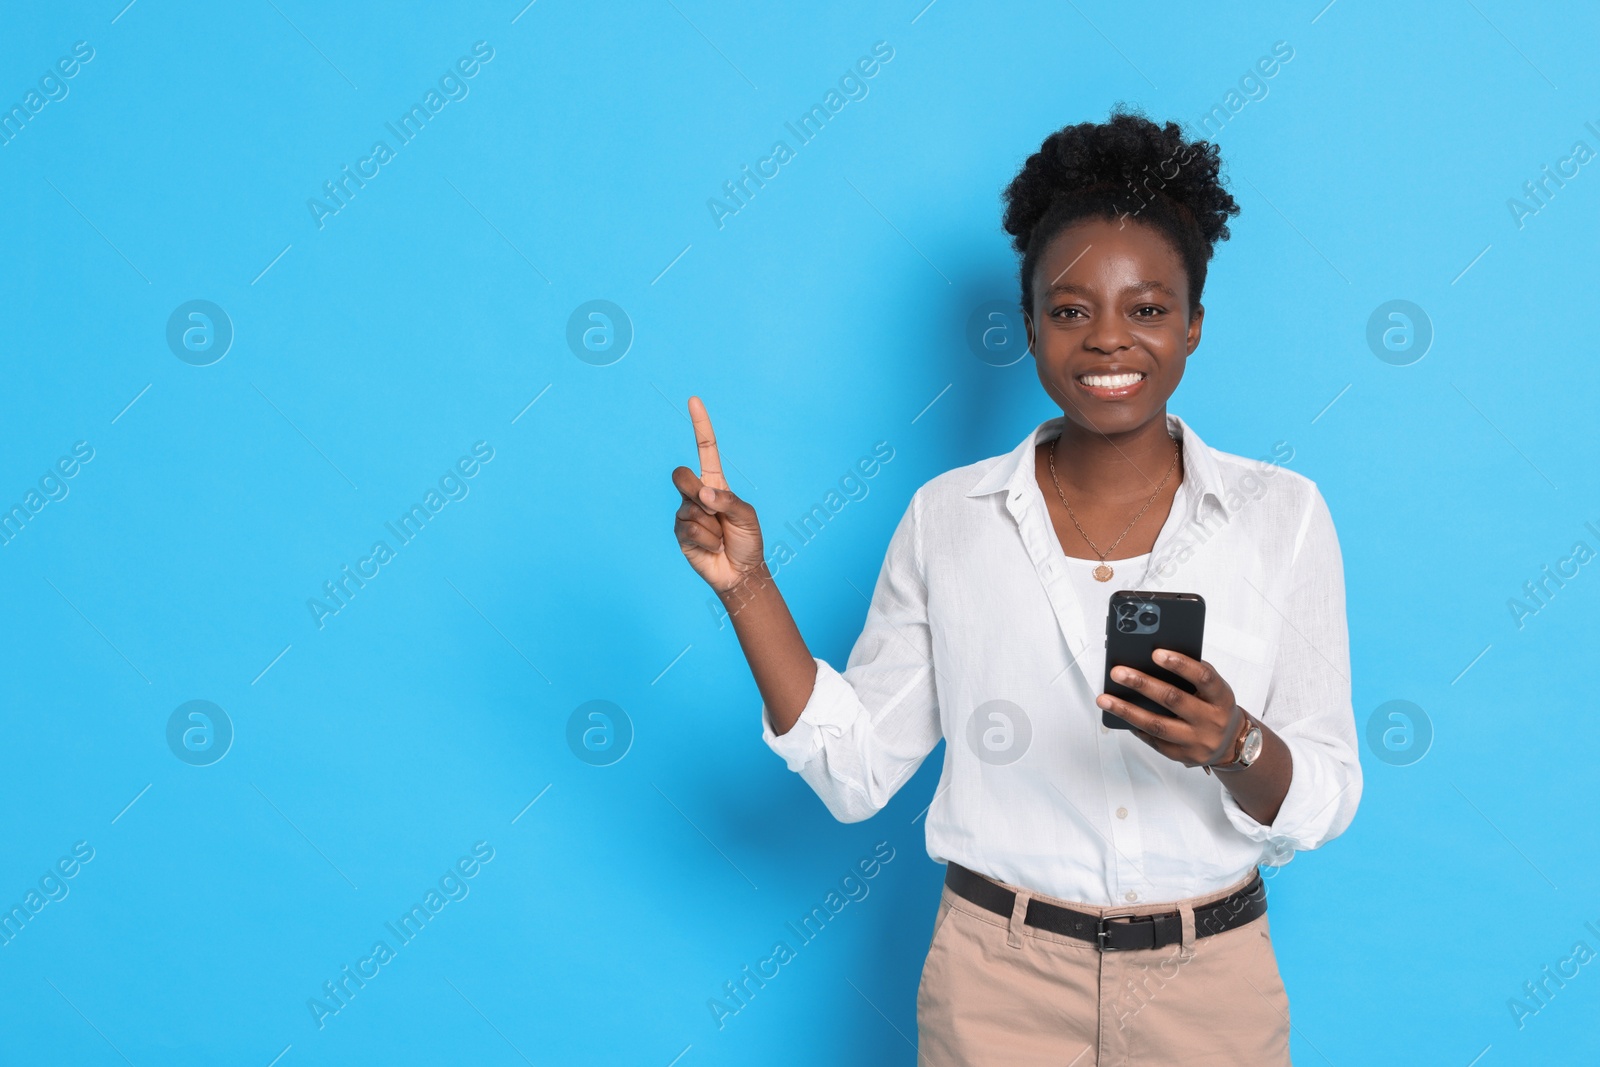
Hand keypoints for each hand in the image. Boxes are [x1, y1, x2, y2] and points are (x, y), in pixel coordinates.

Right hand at [670, 396, 765, 594]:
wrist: (740, 572)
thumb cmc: (747, 541)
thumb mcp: (747, 516)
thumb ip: (727, 501)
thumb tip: (702, 494)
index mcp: (716, 483)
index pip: (706, 449)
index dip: (700, 426)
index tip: (694, 400)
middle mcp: (697, 494)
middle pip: (681, 475)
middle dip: (693, 488)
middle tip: (710, 507)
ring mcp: (686, 513)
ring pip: (690, 508)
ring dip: (711, 526)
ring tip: (721, 536)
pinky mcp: (680, 533)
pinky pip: (690, 528)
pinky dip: (707, 539)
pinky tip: (713, 546)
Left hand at [1096, 649, 1244, 768]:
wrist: (1231, 743)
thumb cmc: (1214, 706)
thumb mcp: (1213, 689)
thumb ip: (1191, 675)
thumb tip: (1150, 658)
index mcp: (1222, 697)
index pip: (1204, 677)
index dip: (1180, 664)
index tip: (1155, 652)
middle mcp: (1211, 721)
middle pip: (1174, 700)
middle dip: (1142, 684)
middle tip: (1117, 672)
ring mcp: (1197, 741)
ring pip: (1157, 725)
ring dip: (1127, 710)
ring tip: (1104, 698)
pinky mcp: (1182, 756)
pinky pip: (1153, 740)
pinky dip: (1134, 726)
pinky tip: (1118, 715)